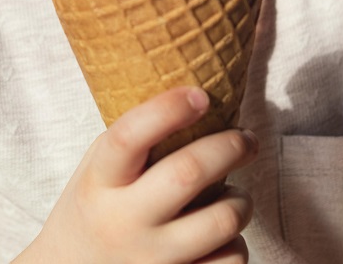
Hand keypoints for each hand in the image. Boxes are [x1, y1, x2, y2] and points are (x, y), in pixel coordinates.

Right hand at [28, 86, 257, 263]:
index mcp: (100, 182)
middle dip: (230, 147)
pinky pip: (231, 260)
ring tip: (235, 195)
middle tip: (246, 139)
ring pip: (222, 220)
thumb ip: (136, 139)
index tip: (200, 95)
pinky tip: (221, 237)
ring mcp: (150, 261)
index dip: (167, 109)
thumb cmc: (96, 209)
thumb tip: (197, 96)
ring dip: (241, 200)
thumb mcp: (99, 169)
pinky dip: (235, 243)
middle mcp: (122, 223)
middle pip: (188, 174)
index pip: (128, 137)